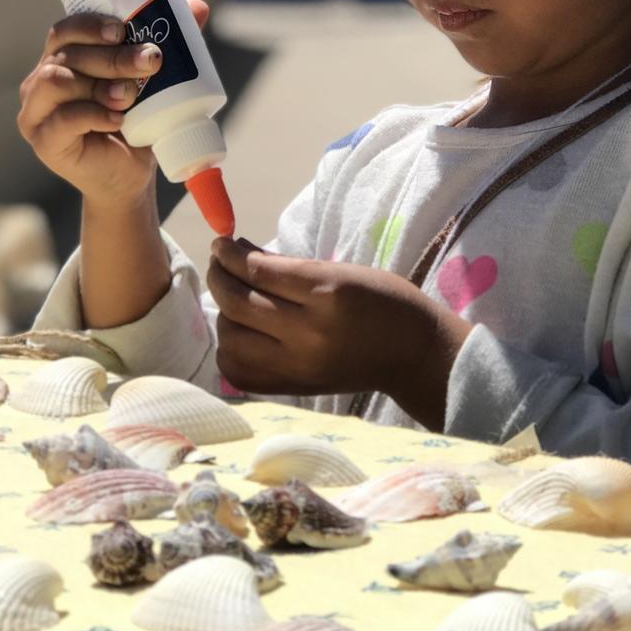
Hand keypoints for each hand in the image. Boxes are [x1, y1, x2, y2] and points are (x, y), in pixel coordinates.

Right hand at [17, 0, 209, 208]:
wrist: (130, 177)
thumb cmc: (136, 124)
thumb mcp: (153, 81)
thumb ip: (167, 44)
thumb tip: (199, 7)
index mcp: (62, 60)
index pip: (65, 30)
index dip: (91, 25)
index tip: (124, 30)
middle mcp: (41, 81)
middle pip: (67, 54)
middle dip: (112, 55)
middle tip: (151, 60)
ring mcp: (36, 111)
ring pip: (57, 80)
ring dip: (101, 83)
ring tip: (131, 96)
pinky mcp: (43, 140)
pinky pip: (63, 118)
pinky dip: (94, 115)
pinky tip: (118, 120)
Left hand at [206, 238, 472, 426]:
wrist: (412, 355)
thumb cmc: (383, 302)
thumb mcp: (341, 271)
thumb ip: (288, 266)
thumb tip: (238, 251)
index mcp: (327, 294)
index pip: (258, 272)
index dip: (230, 254)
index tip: (220, 243)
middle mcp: (308, 332)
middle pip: (238, 304)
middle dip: (219, 277)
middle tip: (218, 264)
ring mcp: (297, 365)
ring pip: (232, 338)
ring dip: (223, 314)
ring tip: (232, 298)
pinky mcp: (292, 388)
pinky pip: (239, 371)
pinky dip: (230, 349)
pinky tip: (240, 332)